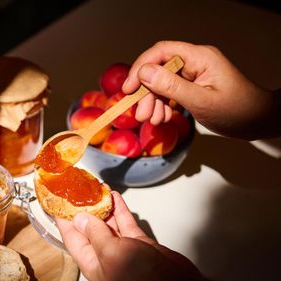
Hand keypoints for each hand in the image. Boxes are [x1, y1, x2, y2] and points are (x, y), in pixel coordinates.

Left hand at [57, 192, 280, 280]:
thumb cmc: (141, 275)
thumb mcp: (111, 252)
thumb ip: (94, 233)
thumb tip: (79, 218)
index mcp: (90, 261)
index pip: (70, 236)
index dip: (62, 217)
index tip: (56, 198)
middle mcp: (102, 254)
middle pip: (87, 227)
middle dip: (81, 207)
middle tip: (76, 186)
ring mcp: (120, 247)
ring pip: (106, 222)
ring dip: (100, 205)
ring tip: (93, 186)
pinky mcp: (136, 242)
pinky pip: (123, 222)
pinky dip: (118, 209)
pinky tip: (113, 195)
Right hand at [122, 41, 277, 138]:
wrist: (258, 121)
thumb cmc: (237, 110)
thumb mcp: (201, 100)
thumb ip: (171, 86)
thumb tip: (144, 73)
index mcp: (200, 57)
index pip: (161, 52)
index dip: (141, 68)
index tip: (128, 88)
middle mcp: (194, 62)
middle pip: (158, 70)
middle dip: (146, 92)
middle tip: (142, 114)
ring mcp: (192, 75)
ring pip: (161, 83)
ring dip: (153, 102)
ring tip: (153, 119)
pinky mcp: (191, 87)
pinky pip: (169, 92)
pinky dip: (162, 106)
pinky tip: (162, 118)